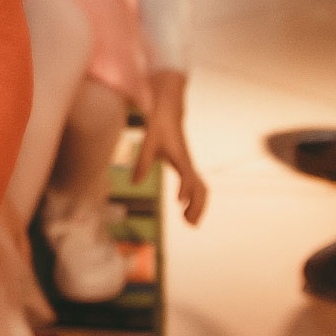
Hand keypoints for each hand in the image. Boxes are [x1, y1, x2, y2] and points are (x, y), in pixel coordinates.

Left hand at [134, 70, 207, 224]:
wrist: (169, 111)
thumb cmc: (158, 126)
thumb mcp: (147, 142)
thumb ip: (142, 162)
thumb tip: (134, 184)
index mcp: (180, 158)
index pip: (188, 177)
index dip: (185, 190)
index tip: (179, 202)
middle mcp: (188, 164)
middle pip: (201, 188)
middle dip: (198, 207)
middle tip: (189, 224)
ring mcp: (189, 166)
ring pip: (202, 189)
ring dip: (198, 206)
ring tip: (189, 222)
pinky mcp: (186, 166)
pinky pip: (197, 186)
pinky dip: (195, 199)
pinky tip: (185, 207)